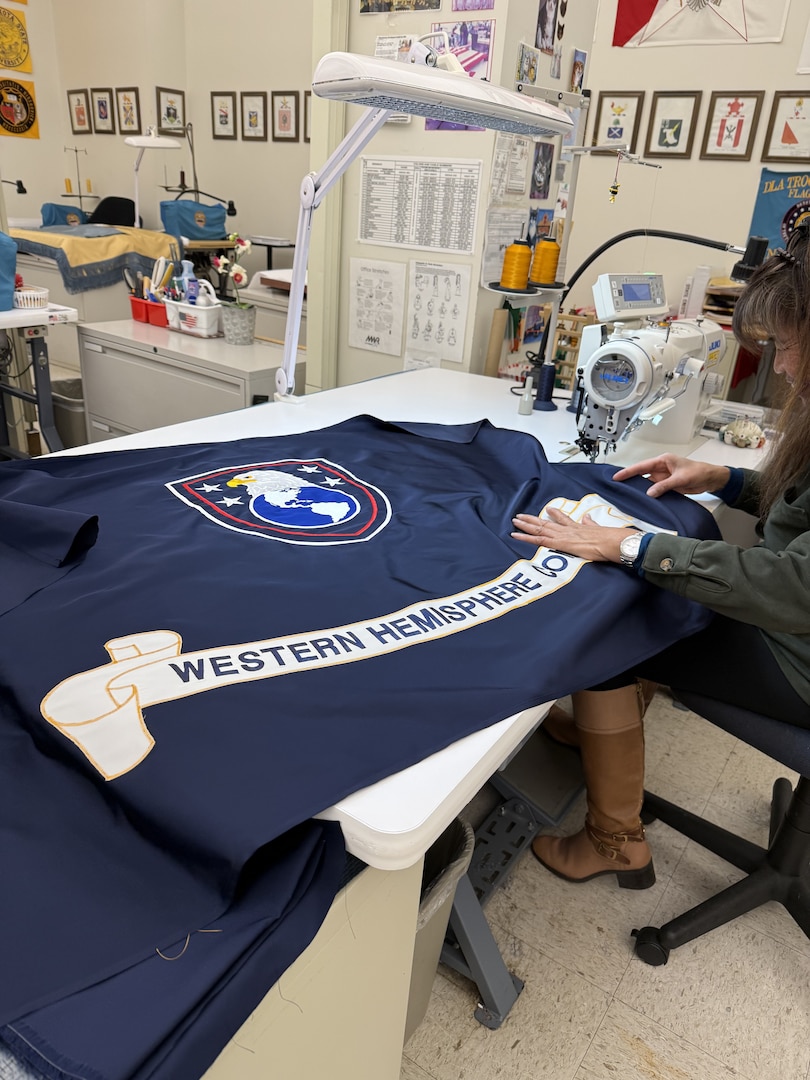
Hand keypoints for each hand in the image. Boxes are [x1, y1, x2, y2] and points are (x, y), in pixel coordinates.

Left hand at [511, 506, 634, 562]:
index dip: (554, 514)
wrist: (612, 542)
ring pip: (539, 529)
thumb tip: (588, 518)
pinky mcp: (559, 543)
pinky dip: (525, 538)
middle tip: (520, 515)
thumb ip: (592, 524)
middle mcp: (567, 529)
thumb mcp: (600, 529)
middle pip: (546, 522)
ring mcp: (562, 535)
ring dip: (525, 525)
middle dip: (532, 519)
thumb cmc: (609, 539)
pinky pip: (538, 540)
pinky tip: (515, 535)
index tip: (548, 509)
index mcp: (578, 527)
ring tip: (515, 521)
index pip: (563, 519)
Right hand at [612, 454, 729, 498]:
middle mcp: (661, 468)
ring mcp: (663, 478)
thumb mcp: (680, 479)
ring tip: (628, 495)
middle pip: (641, 474)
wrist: (710, 479)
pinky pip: (655, 490)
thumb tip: (650, 493)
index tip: (617, 476)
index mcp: (663, 461)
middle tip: (617, 486)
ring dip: (640, 489)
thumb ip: (664, 486)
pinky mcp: (667, 486)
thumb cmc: (698, 472)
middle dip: (630, 480)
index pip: (641, 466)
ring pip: (647, 484)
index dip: (628, 472)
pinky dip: (649, 495)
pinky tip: (643, 500)